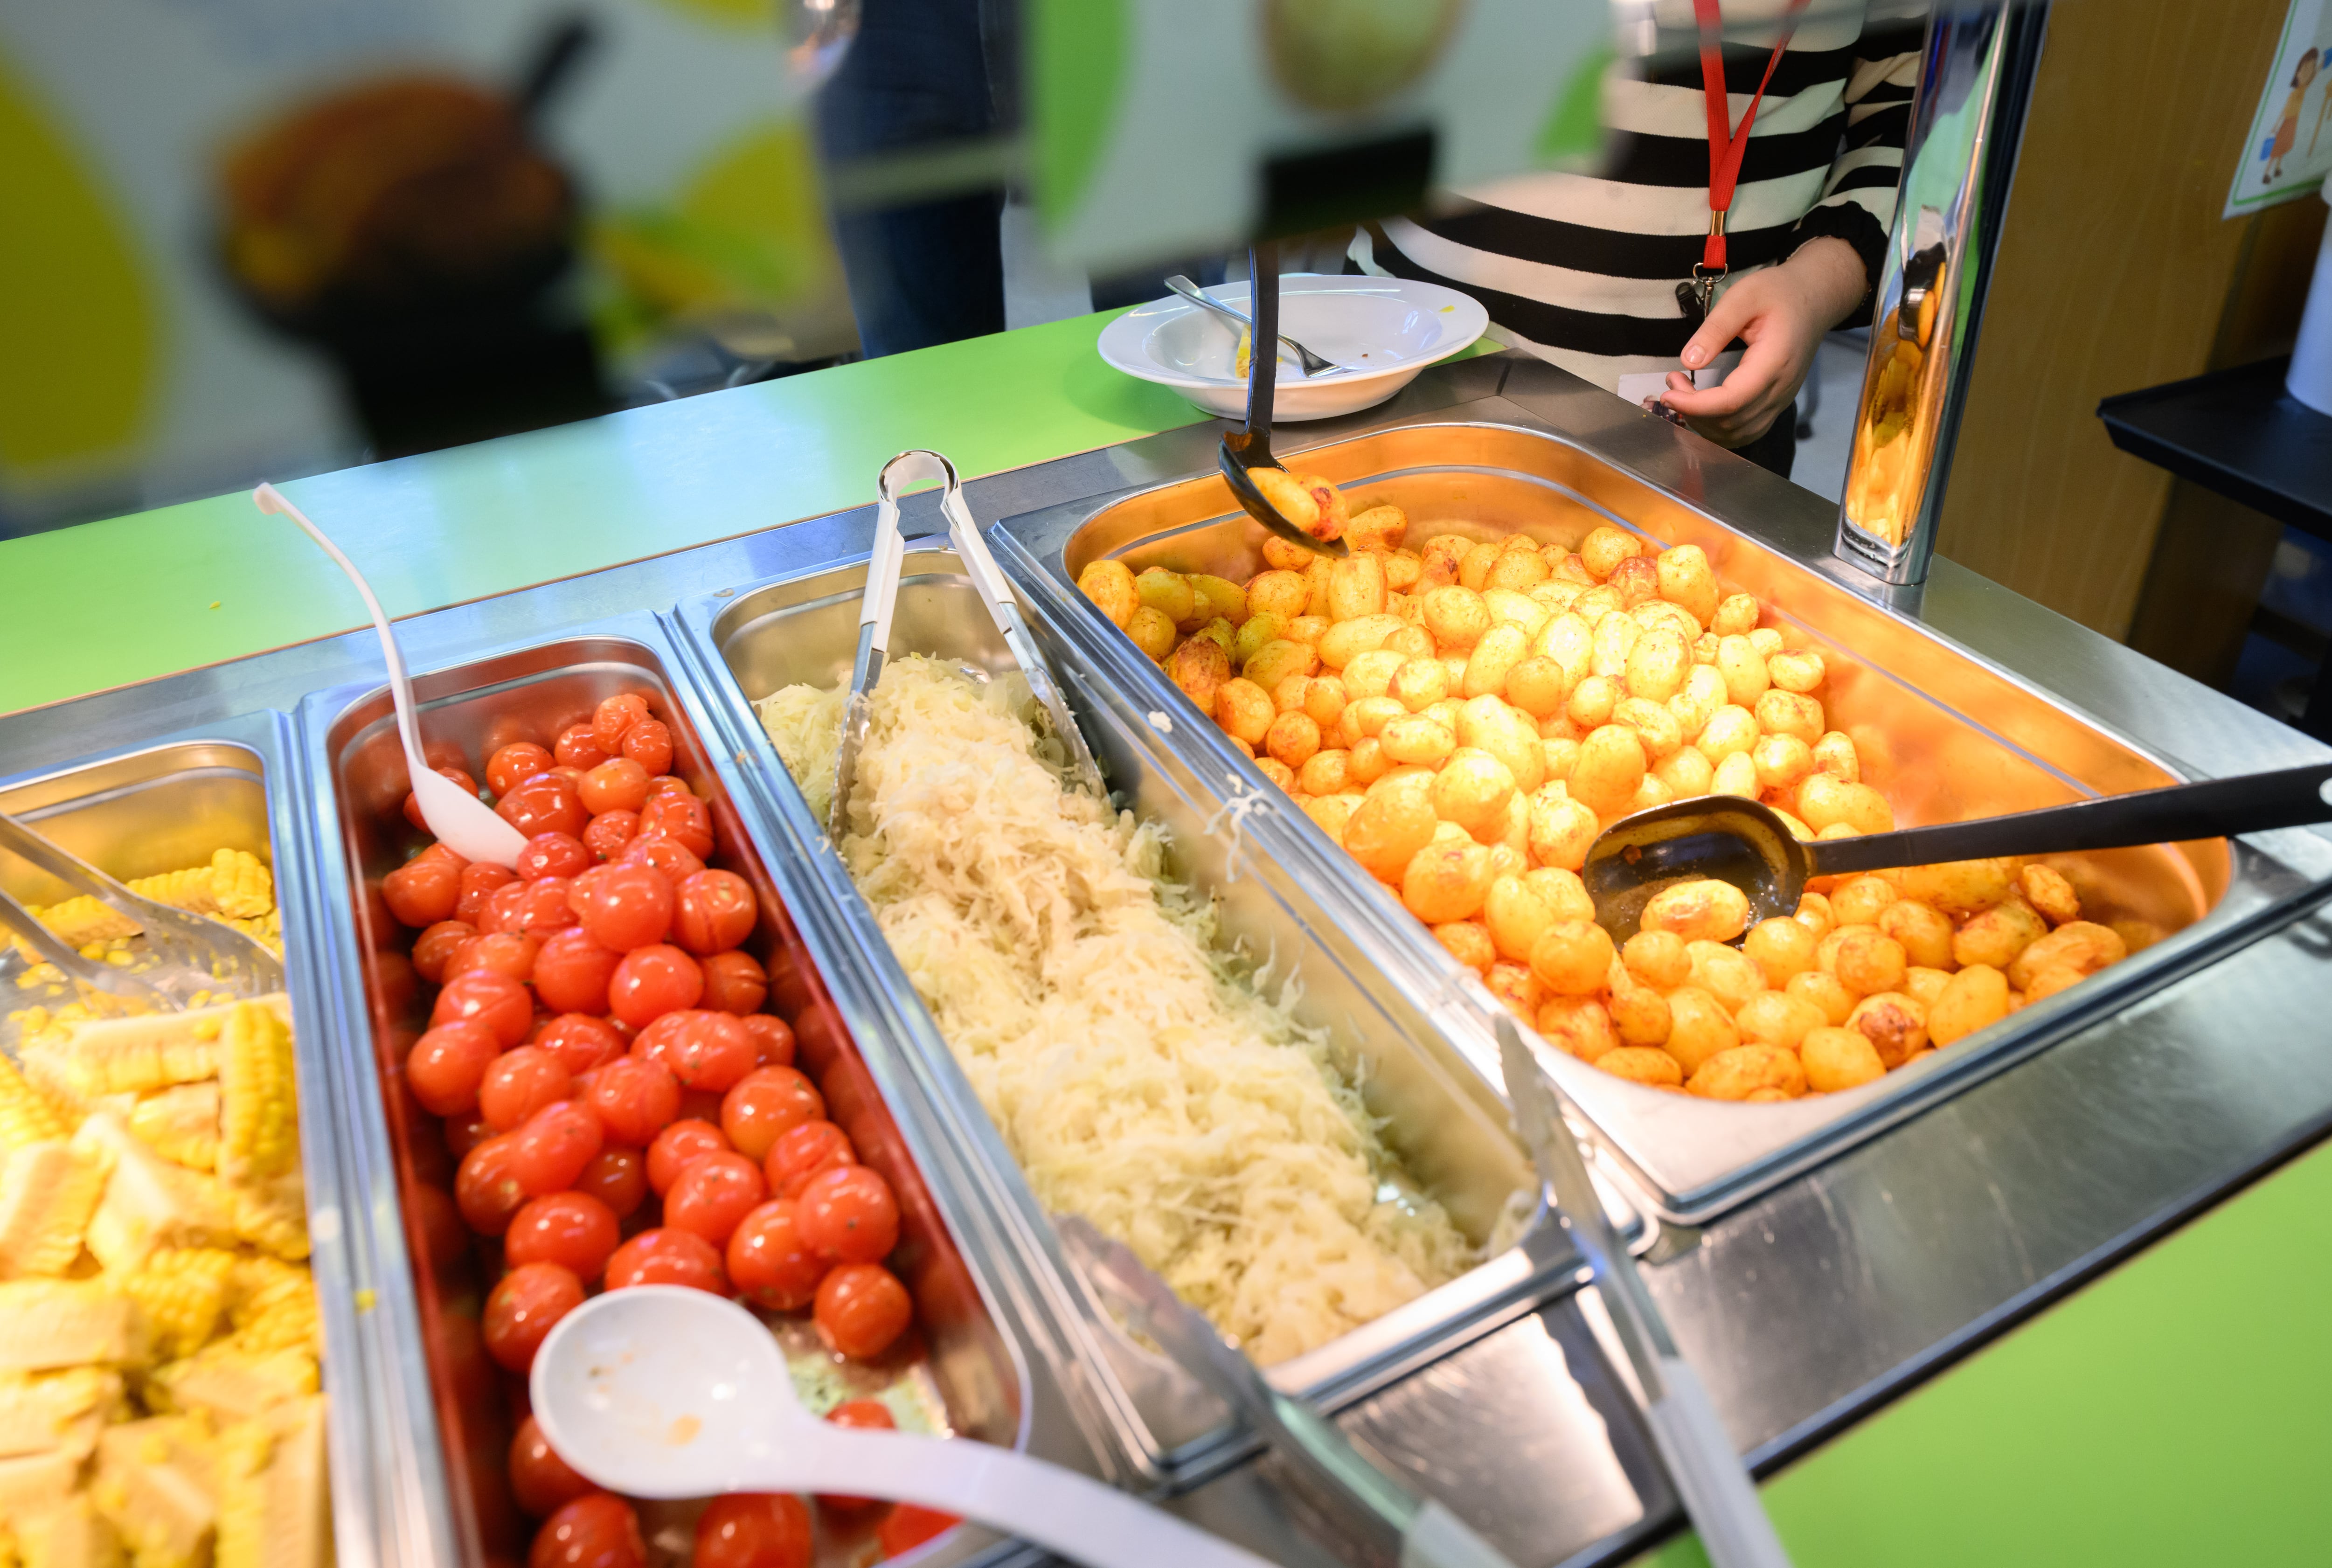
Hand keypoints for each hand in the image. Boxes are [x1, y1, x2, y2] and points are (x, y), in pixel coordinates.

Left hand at [1661, 236, 1866, 447]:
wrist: (1814, 299)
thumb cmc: (1779, 293)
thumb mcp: (1744, 296)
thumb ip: (1716, 328)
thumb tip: (1688, 361)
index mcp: (1773, 363)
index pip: (1731, 402)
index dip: (1695, 405)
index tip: (1668, 393)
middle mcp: (1780, 390)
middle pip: (1731, 423)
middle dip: (1693, 411)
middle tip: (1673, 383)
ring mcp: (1780, 401)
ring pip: (1737, 434)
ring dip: (1703, 423)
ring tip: (1682, 393)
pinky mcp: (1776, 403)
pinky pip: (1745, 431)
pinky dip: (1718, 428)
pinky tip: (1701, 407)